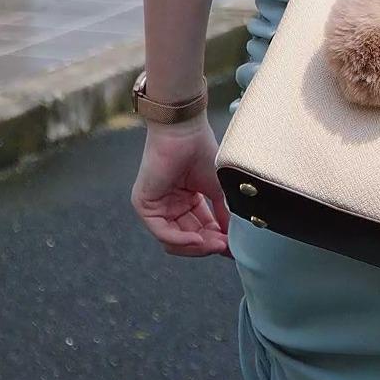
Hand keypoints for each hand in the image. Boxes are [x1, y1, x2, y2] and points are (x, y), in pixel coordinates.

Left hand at [130, 114, 232, 257]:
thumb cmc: (201, 150)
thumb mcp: (217, 189)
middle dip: (207, 246)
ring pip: (173, 241)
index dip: (216, 241)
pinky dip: (181, 240)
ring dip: (196, 246)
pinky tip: (198, 238)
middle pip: (187, 239)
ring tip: (216, 244)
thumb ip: (223, 214)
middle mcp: (169, 206)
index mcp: (186, 201)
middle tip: (226, 248)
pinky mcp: (144, 205)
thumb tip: (234, 239)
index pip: (200, 230)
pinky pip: (162, 232)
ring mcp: (155, 207)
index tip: (234, 248)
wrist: (185, 130)